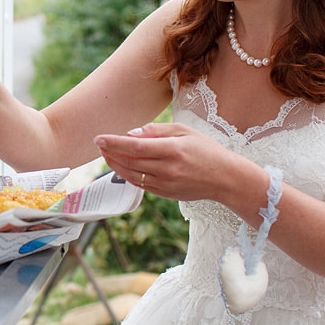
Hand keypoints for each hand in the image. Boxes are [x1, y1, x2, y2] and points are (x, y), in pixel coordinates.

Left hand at [94, 122, 244, 202]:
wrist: (225, 178)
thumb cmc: (206, 150)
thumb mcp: (185, 131)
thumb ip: (157, 131)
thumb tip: (131, 134)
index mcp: (172, 149)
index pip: (135, 146)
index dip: (114, 142)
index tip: (99, 138)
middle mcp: (167, 168)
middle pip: (129, 161)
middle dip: (110, 153)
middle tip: (100, 144)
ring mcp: (166, 184)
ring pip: (131, 175)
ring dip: (115, 165)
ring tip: (107, 155)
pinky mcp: (165, 194)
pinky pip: (140, 184)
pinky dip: (127, 175)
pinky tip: (122, 166)